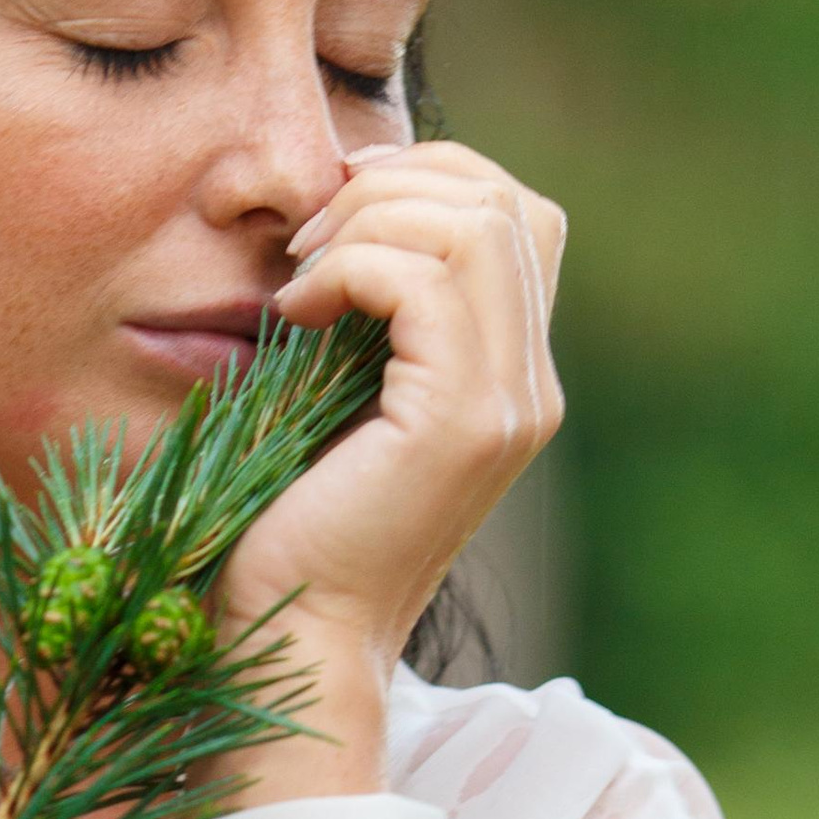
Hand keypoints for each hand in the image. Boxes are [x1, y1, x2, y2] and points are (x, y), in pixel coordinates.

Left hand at [217, 140, 565, 798]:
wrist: (287, 639)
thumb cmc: (289, 526)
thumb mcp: (339, 396)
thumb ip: (373, 318)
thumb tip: (346, 209)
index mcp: (511, 377)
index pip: (519, 215)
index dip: (429, 179)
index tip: (332, 219)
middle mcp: (531, 388)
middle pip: (506, 203)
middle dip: (394, 186)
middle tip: (307, 243)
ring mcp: (508, 407)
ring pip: (473, 226)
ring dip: (367, 223)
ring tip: (298, 279)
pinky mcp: (461, 426)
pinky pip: (422, 280)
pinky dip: (348, 270)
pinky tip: (294, 316)